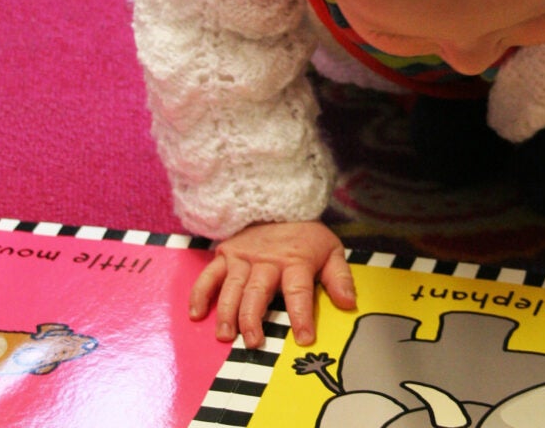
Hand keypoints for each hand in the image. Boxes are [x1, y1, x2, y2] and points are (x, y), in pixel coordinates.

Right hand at [189, 221, 355, 348]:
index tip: (304, 339)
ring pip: (232, 288)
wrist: (279, 202)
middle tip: (253, 342)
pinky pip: (208, 275)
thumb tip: (348, 304)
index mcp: (296, 260)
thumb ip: (339, 278)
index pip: (299, 291)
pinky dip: (200, 294)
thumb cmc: (305, 236)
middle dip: (253, 318)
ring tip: (225, 336)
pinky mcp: (225, 254)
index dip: (301, 315)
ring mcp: (243, 257)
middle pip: (257, 292)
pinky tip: (196, 314)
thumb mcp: (331, 250)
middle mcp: (267, 260)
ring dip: (227, 313)